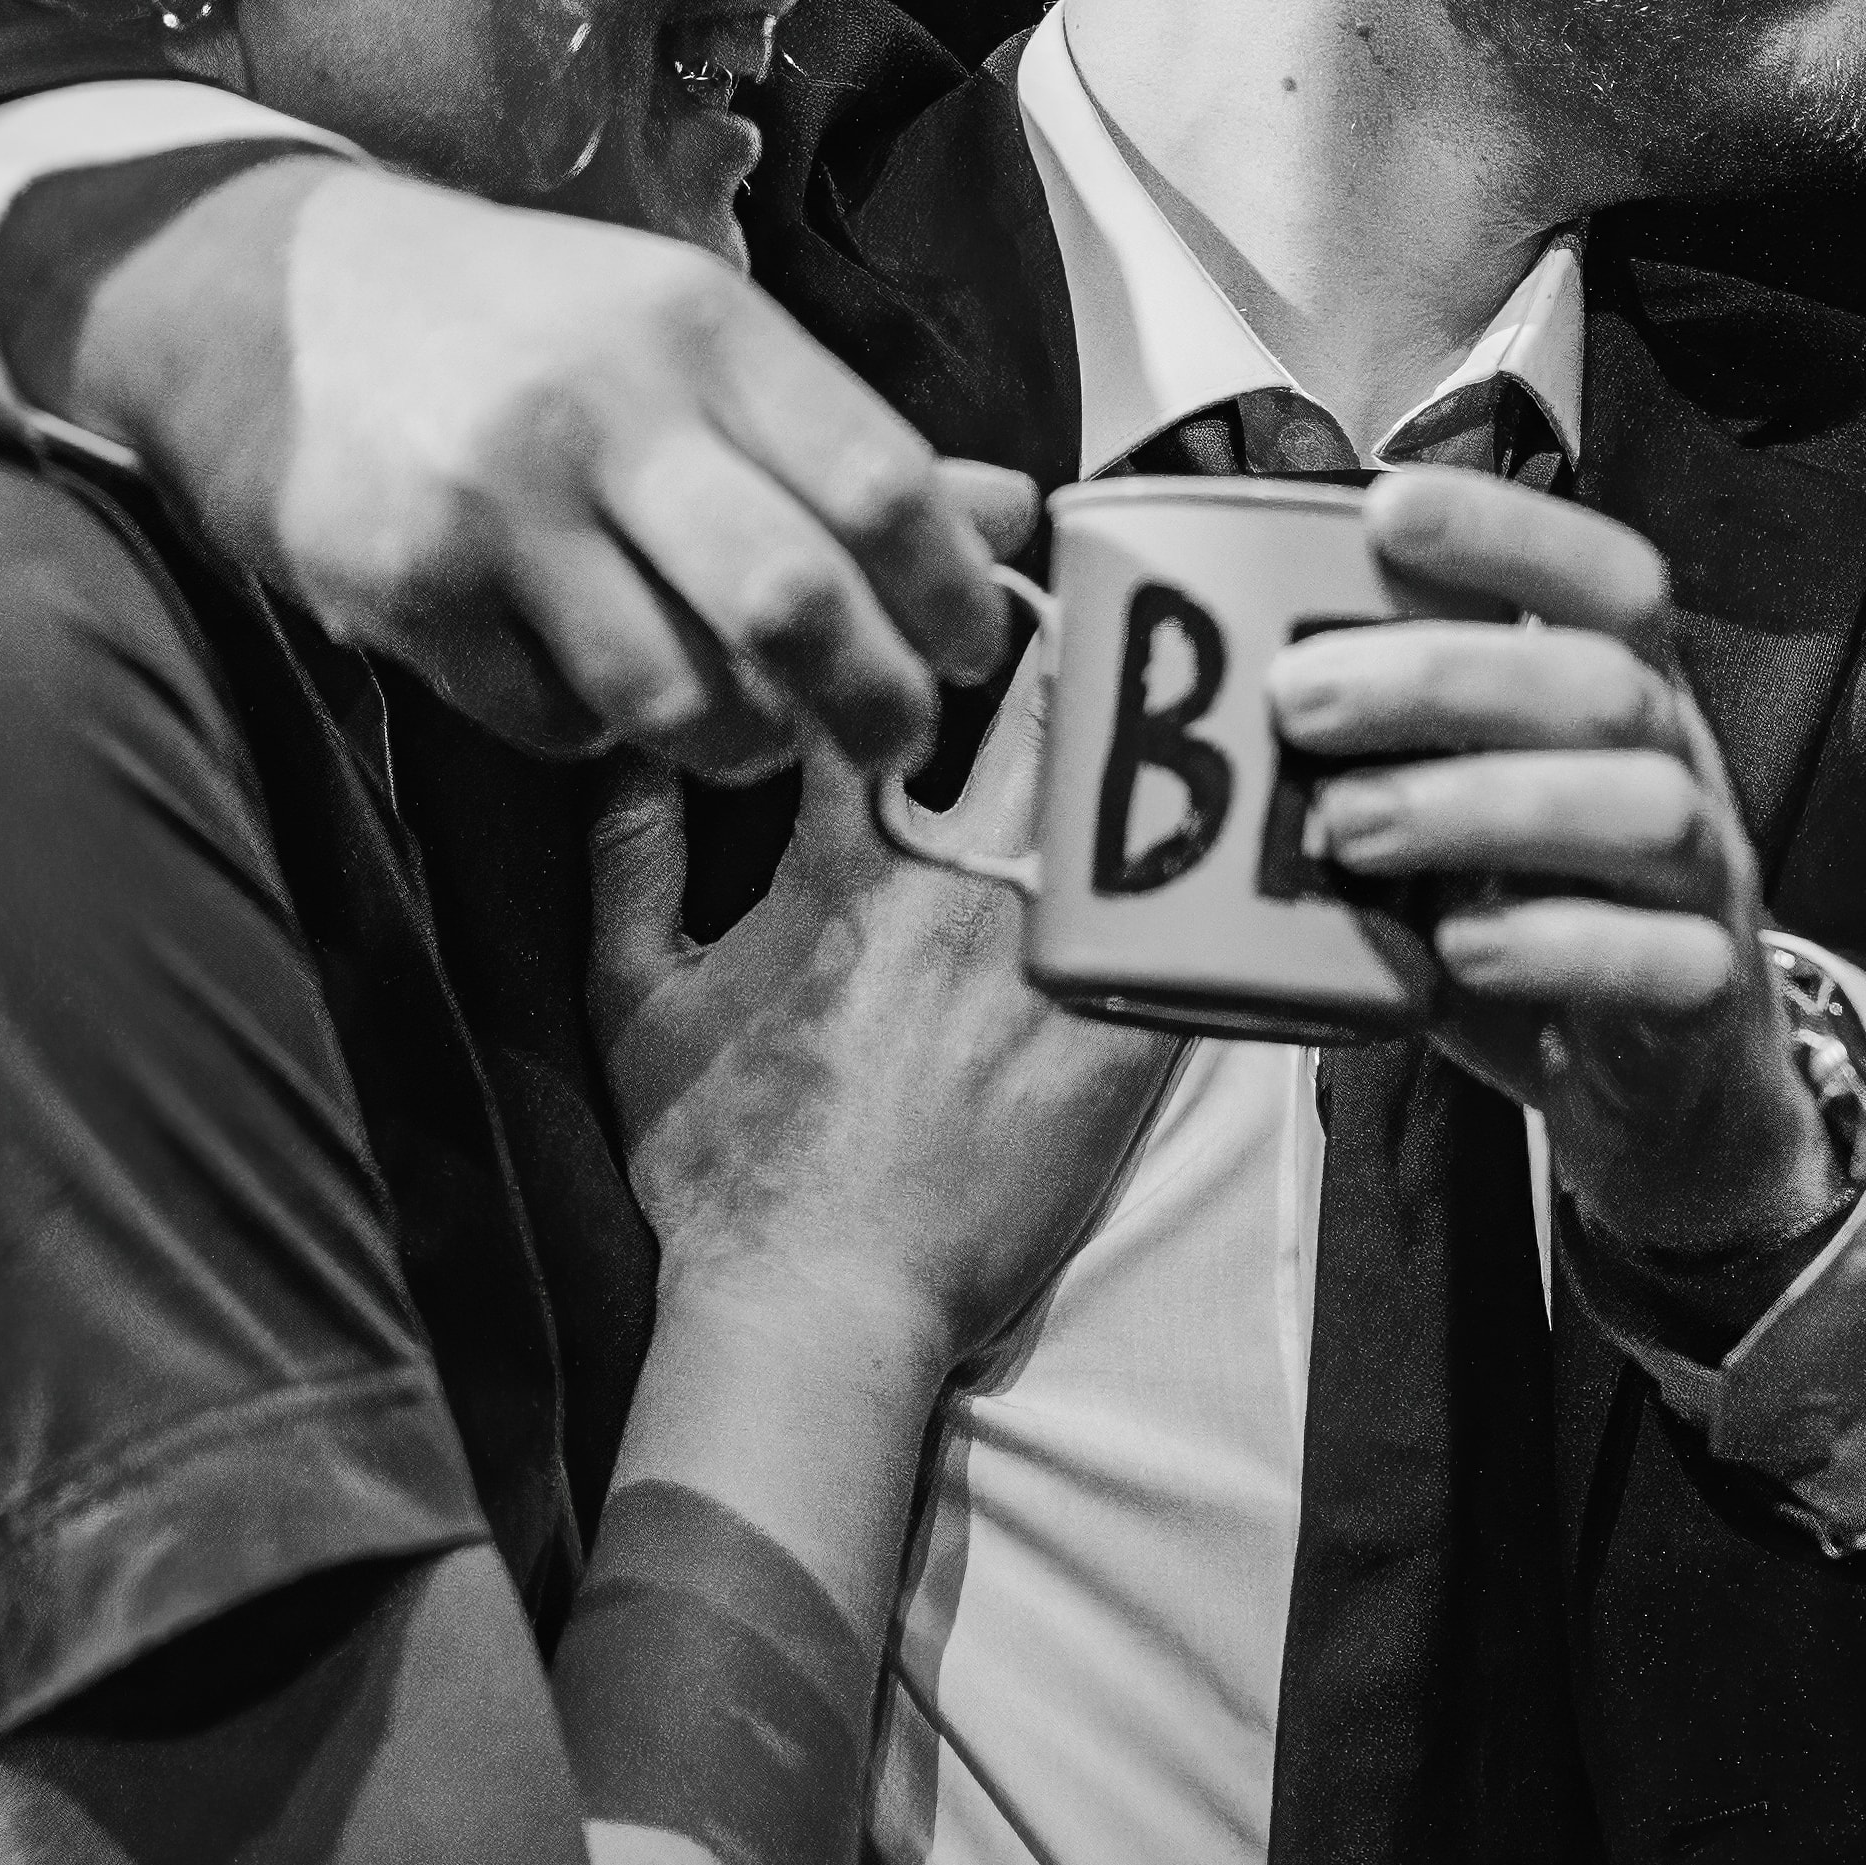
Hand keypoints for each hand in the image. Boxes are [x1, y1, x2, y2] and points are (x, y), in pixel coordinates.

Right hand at [75, 164, 1035, 783]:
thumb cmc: (520, 327)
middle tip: (890, 739)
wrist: (265, 296)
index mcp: (702, 326)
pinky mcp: (402, 586)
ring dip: (736, 741)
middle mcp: (604, 405)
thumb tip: (1013, 522)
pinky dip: (594, 732)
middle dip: (873, 706)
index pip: (880, 483)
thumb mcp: (685, 334)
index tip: (968, 650)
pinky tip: (579, 673)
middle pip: (794, 606)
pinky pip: (552, 724)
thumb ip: (842, 437)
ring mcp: (495, 502)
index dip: (951, 597)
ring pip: (676, 697)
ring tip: (740, 723)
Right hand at [587, 651, 1175, 1368]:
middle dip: (1069, 631)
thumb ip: (628, 853)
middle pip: (1040, 706)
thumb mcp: (632, 997)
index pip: (882, 674)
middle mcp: (957, 887)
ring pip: (1130, 794)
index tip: (938, 561)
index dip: (911, 598)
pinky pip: (1192, 924)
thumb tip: (620, 739)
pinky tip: (1245, 818)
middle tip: (1097, 587)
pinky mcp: (1120, 1039)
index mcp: (840, 859)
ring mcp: (1051, 962)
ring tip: (1189, 677)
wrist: (817, 1303)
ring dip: (1155, 731)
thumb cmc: (718, 1161)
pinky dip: (1214, 866)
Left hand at [1274, 465, 1836, 1263]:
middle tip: (1298, 698)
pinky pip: (1659, 958)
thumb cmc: (1522, 913)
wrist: (1656, 1088)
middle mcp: (1678, 765)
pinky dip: (1551, 946)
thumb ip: (1361, 752)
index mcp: (1621, 692)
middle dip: (1443, 675)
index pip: (1605, 575)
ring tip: (1345, 829)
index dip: (1509, 531)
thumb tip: (1149, 683)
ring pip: (1640, 809)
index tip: (1384, 510)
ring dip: (1479, 806)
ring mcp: (1706, 880)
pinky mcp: (1704, 993)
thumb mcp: (1451, 812)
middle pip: (1598, 684)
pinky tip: (1453, 951)